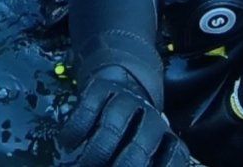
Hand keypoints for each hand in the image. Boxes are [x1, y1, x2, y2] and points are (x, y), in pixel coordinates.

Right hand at [55, 74, 195, 166]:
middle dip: (126, 164)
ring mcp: (127, 100)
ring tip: (83, 166)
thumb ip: (132, 161)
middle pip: (142, 143)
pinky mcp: (103, 87)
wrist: (124, 84)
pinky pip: (89, 107)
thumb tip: (118, 166)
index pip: (175, 156)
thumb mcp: (139, 152)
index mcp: (166, 139)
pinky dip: (76, 128)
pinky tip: (67, 144)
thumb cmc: (131, 135)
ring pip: (114, 123)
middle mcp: (151, 118)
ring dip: (97, 150)